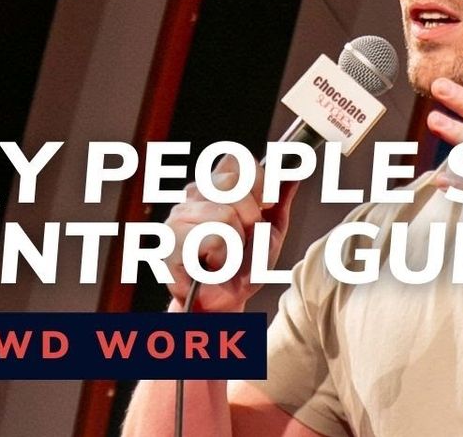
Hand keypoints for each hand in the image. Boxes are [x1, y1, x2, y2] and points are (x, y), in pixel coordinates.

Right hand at [164, 155, 298, 311]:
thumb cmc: (245, 265)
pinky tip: (211, 268)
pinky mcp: (168, 242)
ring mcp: (177, 216)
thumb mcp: (272, 230)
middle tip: (244, 239)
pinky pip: (211, 240)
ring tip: (226, 257)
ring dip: (236, 244)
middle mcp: (193, 194)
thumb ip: (281, 199)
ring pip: (224, 216)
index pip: (237, 159)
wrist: (225, 302)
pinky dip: (222, 259)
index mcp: (216, 184)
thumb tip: (294, 170)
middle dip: (251, 217)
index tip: (266, 204)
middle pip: (232, 184)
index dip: (258, 180)